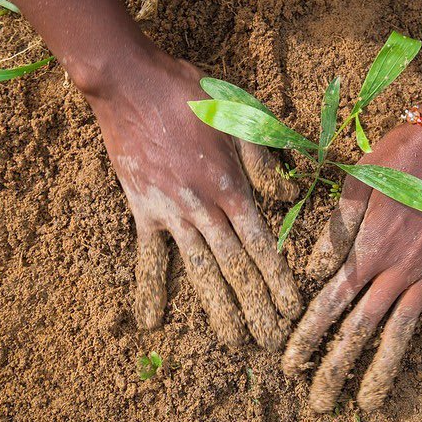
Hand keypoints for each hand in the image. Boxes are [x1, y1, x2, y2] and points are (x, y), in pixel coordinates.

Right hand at [85, 46, 301, 350]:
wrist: (130, 82)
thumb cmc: (189, 91)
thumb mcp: (241, 112)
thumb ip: (265, 157)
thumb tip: (287, 195)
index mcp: (232, 186)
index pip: (262, 242)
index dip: (278, 276)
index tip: (291, 306)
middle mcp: (204, 208)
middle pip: (236, 265)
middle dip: (255, 303)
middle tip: (269, 338)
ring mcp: (171, 213)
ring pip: (199, 268)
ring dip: (216, 306)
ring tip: (230, 339)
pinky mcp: (142, 209)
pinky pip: (147, 255)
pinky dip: (149, 287)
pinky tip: (151, 320)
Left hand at [282, 121, 421, 410]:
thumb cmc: (398, 156)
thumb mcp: (356, 183)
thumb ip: (335, 230)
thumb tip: (313, 272)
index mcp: (369, 249)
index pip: (331, 302)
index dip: (308, 334)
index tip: (290, 363)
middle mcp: (398, 270)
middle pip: (362, 328)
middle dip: (337, 367)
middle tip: (319, 402)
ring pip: (404, 331)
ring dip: (384, 370)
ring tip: (370, 404)